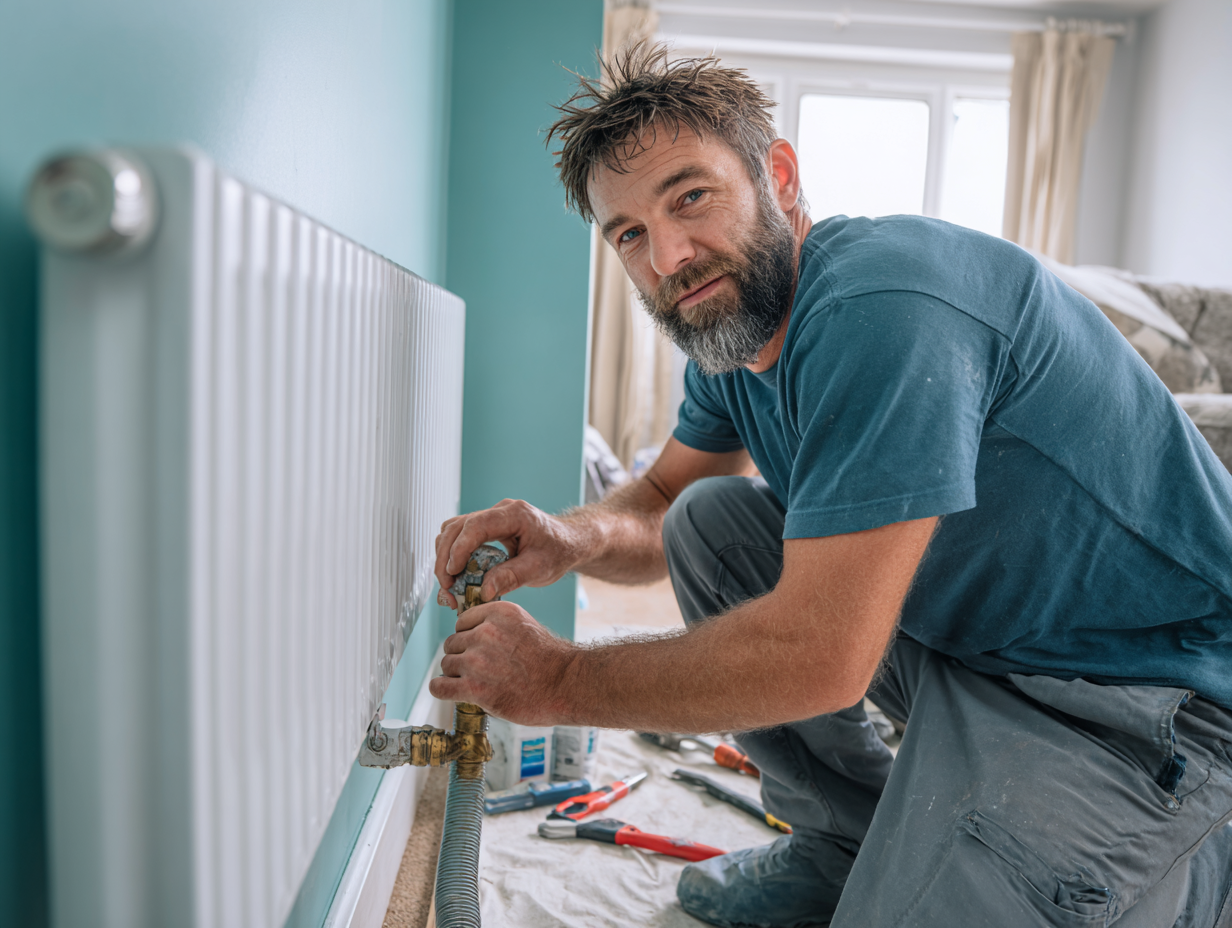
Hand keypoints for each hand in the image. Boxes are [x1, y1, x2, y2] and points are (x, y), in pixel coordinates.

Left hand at [429, 600, 575, 725]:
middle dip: (462, 656)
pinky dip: (441, 689)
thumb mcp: (523, 625)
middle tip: (479, 669)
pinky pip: (439, 686)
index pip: (462, 622)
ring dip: (456, 674)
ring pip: (446, 663)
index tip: (478, 649)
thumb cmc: (549, 660)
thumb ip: (496, 625)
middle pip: (452, 643)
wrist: (564, 686)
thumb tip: (471, 634)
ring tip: (474, 682)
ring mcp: (477, 661)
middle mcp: (484, 633)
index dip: (468, 637)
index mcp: (498, 613)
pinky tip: (451, 691)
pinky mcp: (473, 688)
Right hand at [433, 499, 580, 609]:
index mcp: (515, 514)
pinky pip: (460, 537)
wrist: (569, 542)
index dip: (460, 548)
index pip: (476, 525)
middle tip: (446, 586)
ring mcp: (491, 518)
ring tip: (449, 585)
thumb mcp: (539, 569)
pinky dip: (453, 556)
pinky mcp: (486, 528)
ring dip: (445, 557)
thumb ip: (511, 577)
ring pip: (453, 530)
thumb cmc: (558, 552)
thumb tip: (482, 592)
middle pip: (457, 527)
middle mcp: (499, 511)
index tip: (452, 572)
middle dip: (446, 557)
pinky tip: (457, 577)